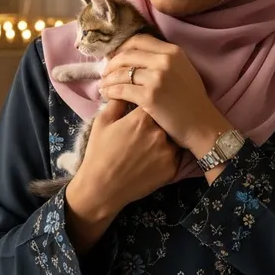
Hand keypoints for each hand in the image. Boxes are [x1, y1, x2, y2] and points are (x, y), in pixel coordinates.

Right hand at [67, 98, 180, 221]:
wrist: (102, 188)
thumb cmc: (99, 153)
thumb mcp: (102, 122)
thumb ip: (116, 101)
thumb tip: (124, 86)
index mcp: (141, 118)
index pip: (152, 101)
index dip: (147, 105)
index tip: (142, 110)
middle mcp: (158, 132)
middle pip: (164, 118)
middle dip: (157, 120)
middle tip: (145, 131)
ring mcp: (167, 151)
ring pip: (171, 135)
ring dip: (164, 136)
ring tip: (150, 145)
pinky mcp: (172, 168)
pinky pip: (175, 154)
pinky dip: (168, 153)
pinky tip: (154, 157)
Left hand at [99, 34, 231, 157]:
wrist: (202, 124)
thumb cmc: (192, 99)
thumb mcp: (183, 69)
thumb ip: (164, 59)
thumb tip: (137, 54)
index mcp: (173, 51)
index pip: (138, 40)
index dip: (122, 47)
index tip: (114, 56)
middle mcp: (164, 60)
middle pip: (127, 54)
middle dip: (112, 63)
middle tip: (105, 72)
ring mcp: (156, 78)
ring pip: (121, 72)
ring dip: (108, 78)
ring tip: (104, 85)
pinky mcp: (149, 96)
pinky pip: (121, 89)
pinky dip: (111, 91)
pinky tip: (108, 95)